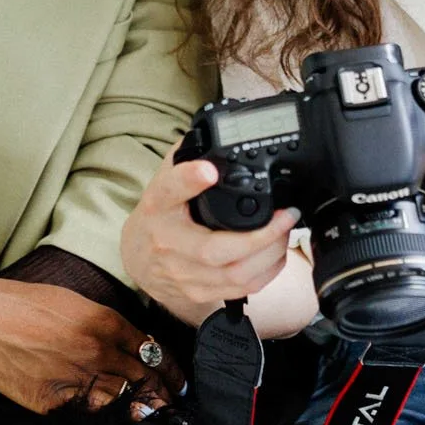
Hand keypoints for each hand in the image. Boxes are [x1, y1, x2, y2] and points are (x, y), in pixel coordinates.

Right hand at [0, 271, 180, 414]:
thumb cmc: (22, 305)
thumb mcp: (73, 303)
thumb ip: (105, 326)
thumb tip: (130, 348)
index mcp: (105, 322)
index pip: (152, 351)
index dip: (170, 371)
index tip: (179, 383)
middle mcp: (97, 352)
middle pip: (142, 381)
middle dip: (160, 395)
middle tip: (170, 405)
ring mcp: (76, 380)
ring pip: (116, 401)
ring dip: (125, 406)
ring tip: (137, 412)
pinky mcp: (53, 402)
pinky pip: (80, 412)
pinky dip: (86, 410)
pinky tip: (86, 407)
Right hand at [121, 153, 301, 325]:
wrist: (138, 259)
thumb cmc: (158, 216)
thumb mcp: (162, 180)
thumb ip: (185, 156)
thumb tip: (212, 131)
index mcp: (158, 207)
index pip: (169, 190)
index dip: (189, 180)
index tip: (209, 170)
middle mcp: (168, 243)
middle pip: (215, 250)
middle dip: (260, 236)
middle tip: (286, 215)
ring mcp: (183, 273)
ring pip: (235, 273)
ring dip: (270, 254)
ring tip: (286, 231)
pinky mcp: (199, 292)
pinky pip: (241, 288)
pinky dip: (267, 271)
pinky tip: (276, 253)